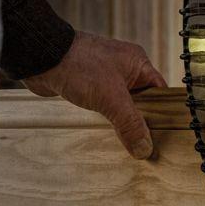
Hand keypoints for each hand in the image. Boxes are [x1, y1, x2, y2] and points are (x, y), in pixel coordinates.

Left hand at [24, 31, 167, 158]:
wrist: (41, 58)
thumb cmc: (79, 65)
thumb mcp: (111, 97)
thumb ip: (130, 123)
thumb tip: (144, 148)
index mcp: (138, 63)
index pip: (160, 91)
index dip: (163, 112)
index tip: (163, 134)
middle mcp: (125, 67)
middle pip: (142, 100)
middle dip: (140, 120)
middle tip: (143, 142)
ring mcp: (106, 75)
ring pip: (121, 104)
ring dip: (120, 119)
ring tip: (124, 140)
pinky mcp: (88, 83)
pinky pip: (104, 104)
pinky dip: (104, 116)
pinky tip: (104, 129)